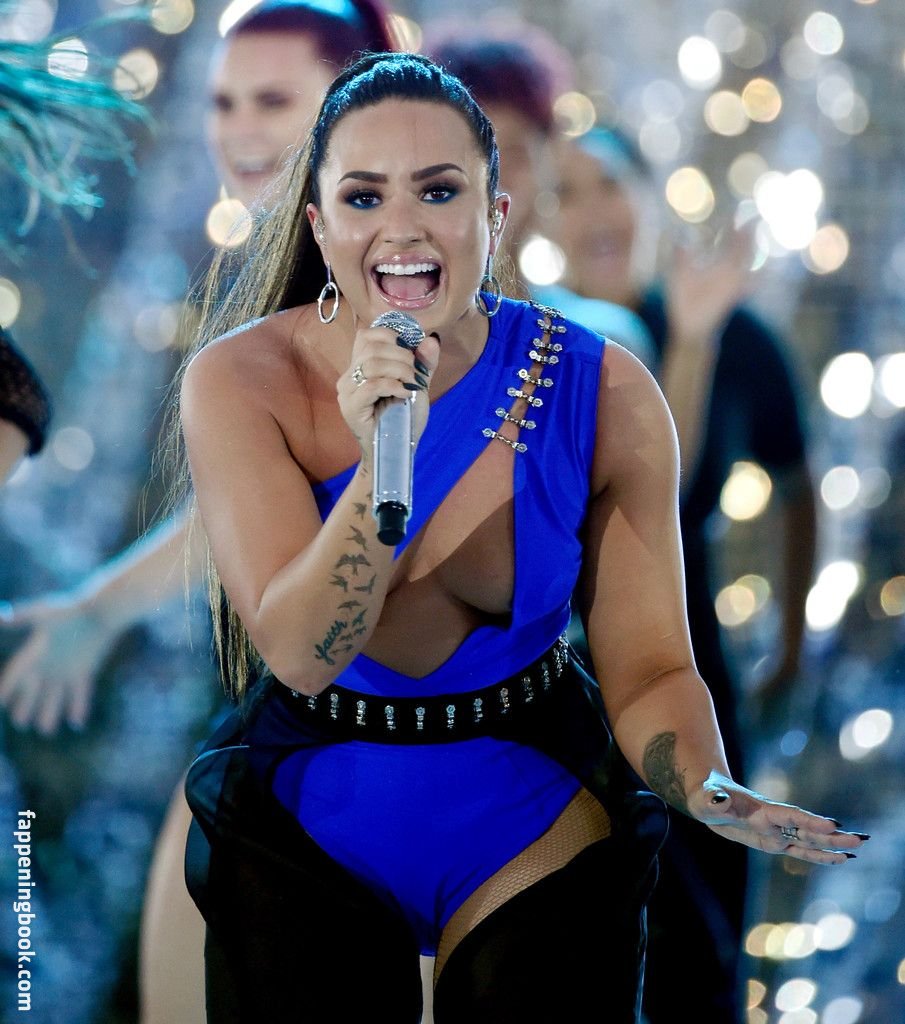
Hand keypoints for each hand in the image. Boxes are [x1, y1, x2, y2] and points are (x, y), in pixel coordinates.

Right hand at [0, 593, 116, 734]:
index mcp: (35, 652)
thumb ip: (22, 617)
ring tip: (46, 729)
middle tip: (20, 723)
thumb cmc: (71, 610)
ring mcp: (66, 669)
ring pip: (55, 696)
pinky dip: (79, 708)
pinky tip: (77, 723)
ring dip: (51, 712)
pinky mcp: (84, 671)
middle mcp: (48, 664)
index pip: (16, 674)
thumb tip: (1, 617)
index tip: (0, 703)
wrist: (101, 611)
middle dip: (26, 706)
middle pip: (33, 690)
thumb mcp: (43, 613)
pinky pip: (80, 694)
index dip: (7, 688)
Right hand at [338, 320, 440, 461]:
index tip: (412, 354)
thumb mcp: (417, 385)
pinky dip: (393, 386)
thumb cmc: (404, 419)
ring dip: (400, 370)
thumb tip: (432, 339)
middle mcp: (348, 376)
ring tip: (411, 385)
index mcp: (359, 366)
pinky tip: (404, 394)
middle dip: (402, 356)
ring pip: (371, 364)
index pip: (367, 335)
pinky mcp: (350, 407)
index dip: (392, 337)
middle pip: (371, 347)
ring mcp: (347, 392)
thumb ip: (423, 363)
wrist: (396, 451)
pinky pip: (371, 385)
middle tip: (416, 374)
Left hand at [666, 223, 754, 346]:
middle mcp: (728, 275)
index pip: (730, 244)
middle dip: (748, 236)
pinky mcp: (727, 299)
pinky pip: (743, 290)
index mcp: (718, 267)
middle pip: (742, 251)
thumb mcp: (680, 276)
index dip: (734, 229)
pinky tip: (765, 274)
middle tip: (755, 217)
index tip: (738, 213)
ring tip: (755, 238)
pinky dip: (754, 283)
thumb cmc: (684, 302)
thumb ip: (681, 257)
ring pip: (744, 265)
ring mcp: (729, 286)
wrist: (687, 327)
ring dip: (749, 251)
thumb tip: (678, 237)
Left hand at [693, 772, 867, 864]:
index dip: (810, 821)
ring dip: (831, 845)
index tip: (833, 824)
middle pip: (807, 828)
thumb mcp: (703, 798)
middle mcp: (773, 819)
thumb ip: (712, 800)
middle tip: (860, 840)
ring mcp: (775, 830)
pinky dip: (818, 854)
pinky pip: (799, 849)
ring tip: (857, 850)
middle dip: (831, 835)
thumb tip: (717, 800)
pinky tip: (838, 859)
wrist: (706, 795)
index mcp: (761, 809)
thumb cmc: (704, 795)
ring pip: (808, 839)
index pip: (790, 816)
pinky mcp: (771, 841)